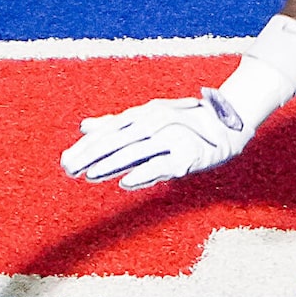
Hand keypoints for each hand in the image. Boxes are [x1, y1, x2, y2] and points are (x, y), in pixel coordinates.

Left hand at [61, 90, 251, 190]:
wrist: (230, 121)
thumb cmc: (184, 121)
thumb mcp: (149, 118)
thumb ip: (116, 124)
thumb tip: (84, 126)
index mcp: (144, 113)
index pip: (110, 131)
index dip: (87, 146)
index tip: (65, 161)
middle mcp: (156, 121)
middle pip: (119, 140)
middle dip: (92, 155)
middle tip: (69, 169)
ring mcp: (173, 136)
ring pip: (137, 151)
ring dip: (112, 163)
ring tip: (89, 174)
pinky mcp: (189, 155)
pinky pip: (163, 165)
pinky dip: (144, 173)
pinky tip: (126, 182)